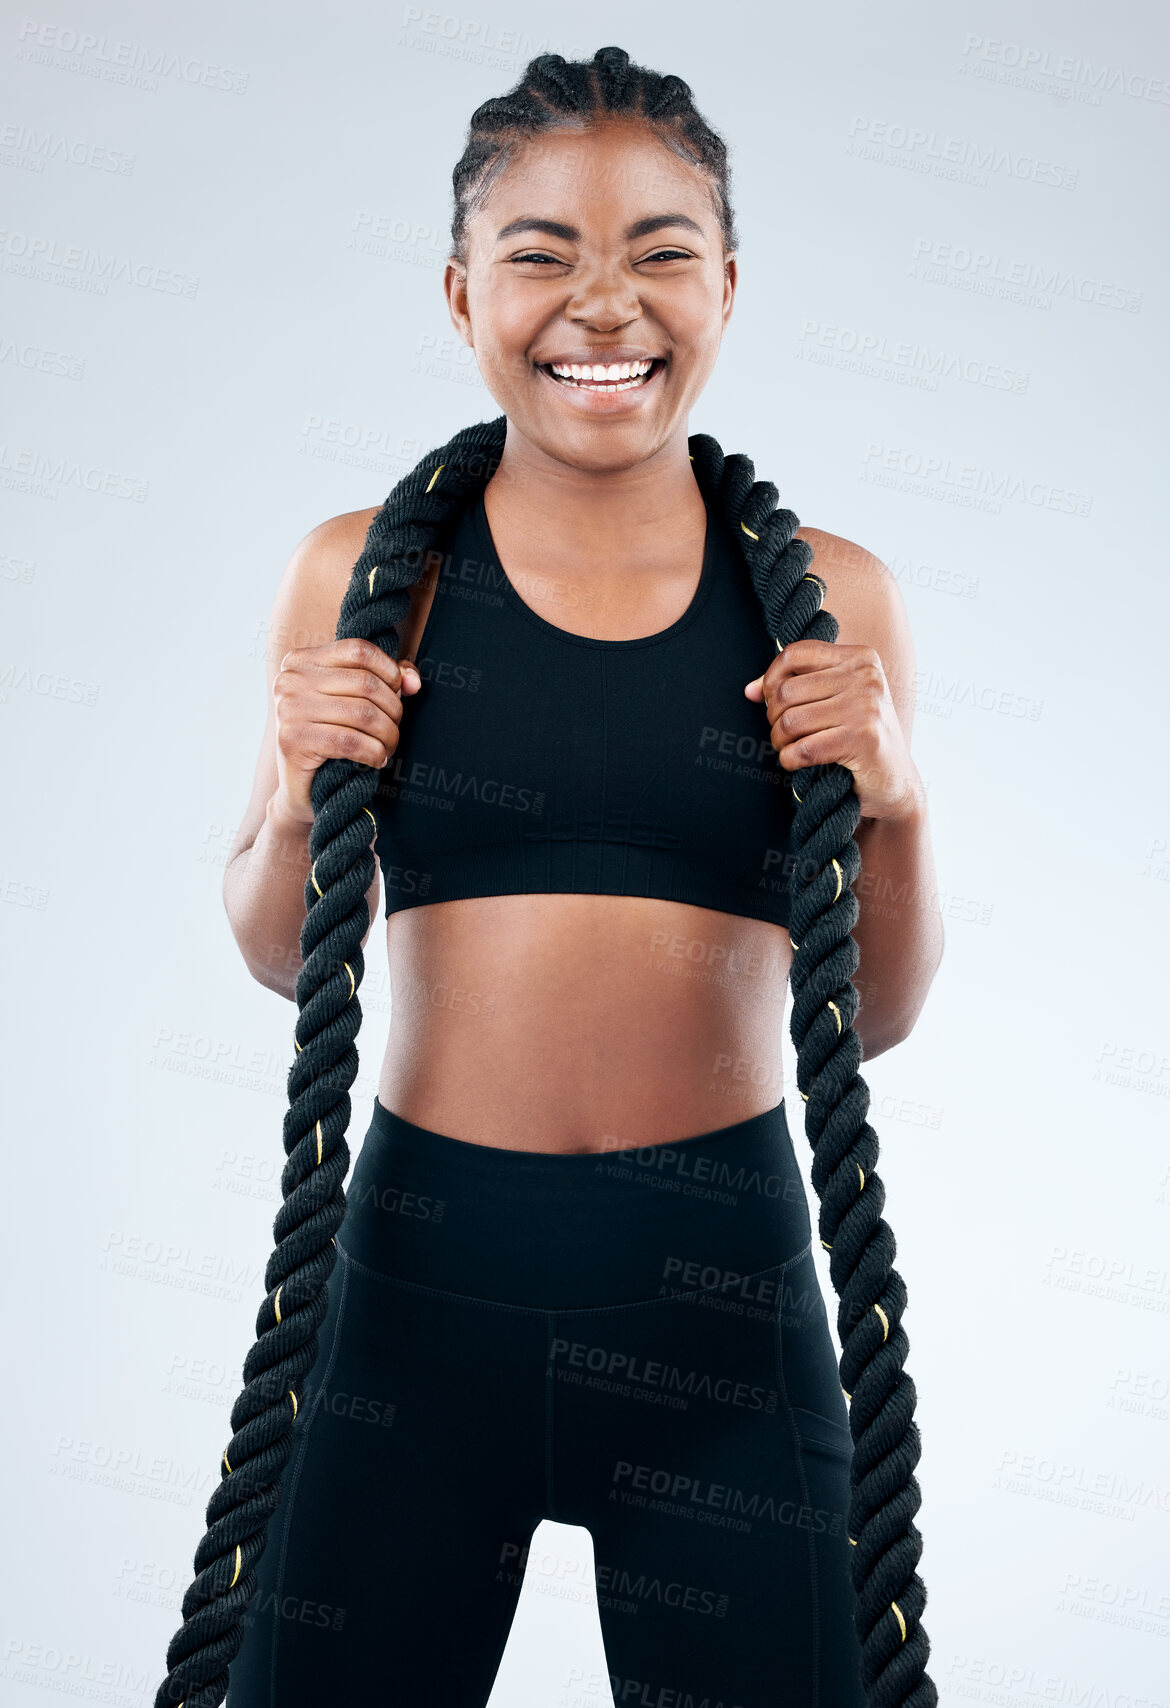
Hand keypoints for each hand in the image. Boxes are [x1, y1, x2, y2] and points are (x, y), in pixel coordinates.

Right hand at [272, 637, 421, 824]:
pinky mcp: (293, 740)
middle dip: (392, 709)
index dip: (389, 671)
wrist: (301, 787)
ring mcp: (289, 709)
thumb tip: (413, 681)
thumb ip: (386, 680)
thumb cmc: (332, 737)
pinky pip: (350, 741)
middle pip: (365, 683)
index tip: (399, 694)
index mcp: (302, 661)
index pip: (358, 649)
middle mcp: (291, 680)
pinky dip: (373, 752)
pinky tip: (377, 759)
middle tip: (394, 729)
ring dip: (387, 734)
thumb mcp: (354, 700)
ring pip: (362, 713)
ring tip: (389, 747)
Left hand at [744, 639, 920, 821]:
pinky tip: (796, 762)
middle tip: (782, 733)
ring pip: (791, 721)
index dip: (771, 677)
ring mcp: (867, 708)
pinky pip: (803, 749)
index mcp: (861, 658)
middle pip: (788, 690)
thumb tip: (750, 691)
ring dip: (779, 741)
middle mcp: (866, 677)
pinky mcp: (863, 741)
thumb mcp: (835, 700)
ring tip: (787, 748)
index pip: (796, 653)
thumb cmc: (858, 736)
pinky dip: (790, 759)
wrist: (895, 780)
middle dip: (773, 717)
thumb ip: (795, 686)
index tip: (769, 699)